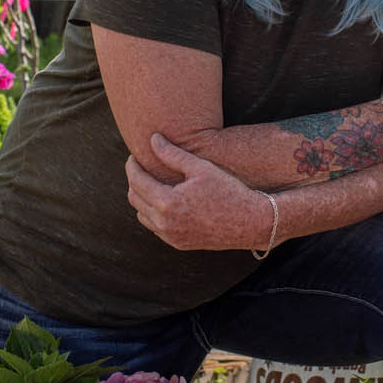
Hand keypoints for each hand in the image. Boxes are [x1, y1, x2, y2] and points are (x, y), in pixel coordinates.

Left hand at [126, 134, 275, 252]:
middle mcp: (165, 223)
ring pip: (142, 215)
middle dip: (134, 180)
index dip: (132, 166)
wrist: (250, 222)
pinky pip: (156, 227)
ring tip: (152, 182)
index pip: (136, 181)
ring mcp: (171, 236)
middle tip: (141, 166)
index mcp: (168, 203)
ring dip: (142, 198)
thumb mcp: (200, 168)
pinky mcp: (179, 244)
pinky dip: (154, 213)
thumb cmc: (228, 190)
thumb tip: (152, 139)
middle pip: (134, 199)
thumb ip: (172, 154)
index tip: (133, 155)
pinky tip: (165, 199)